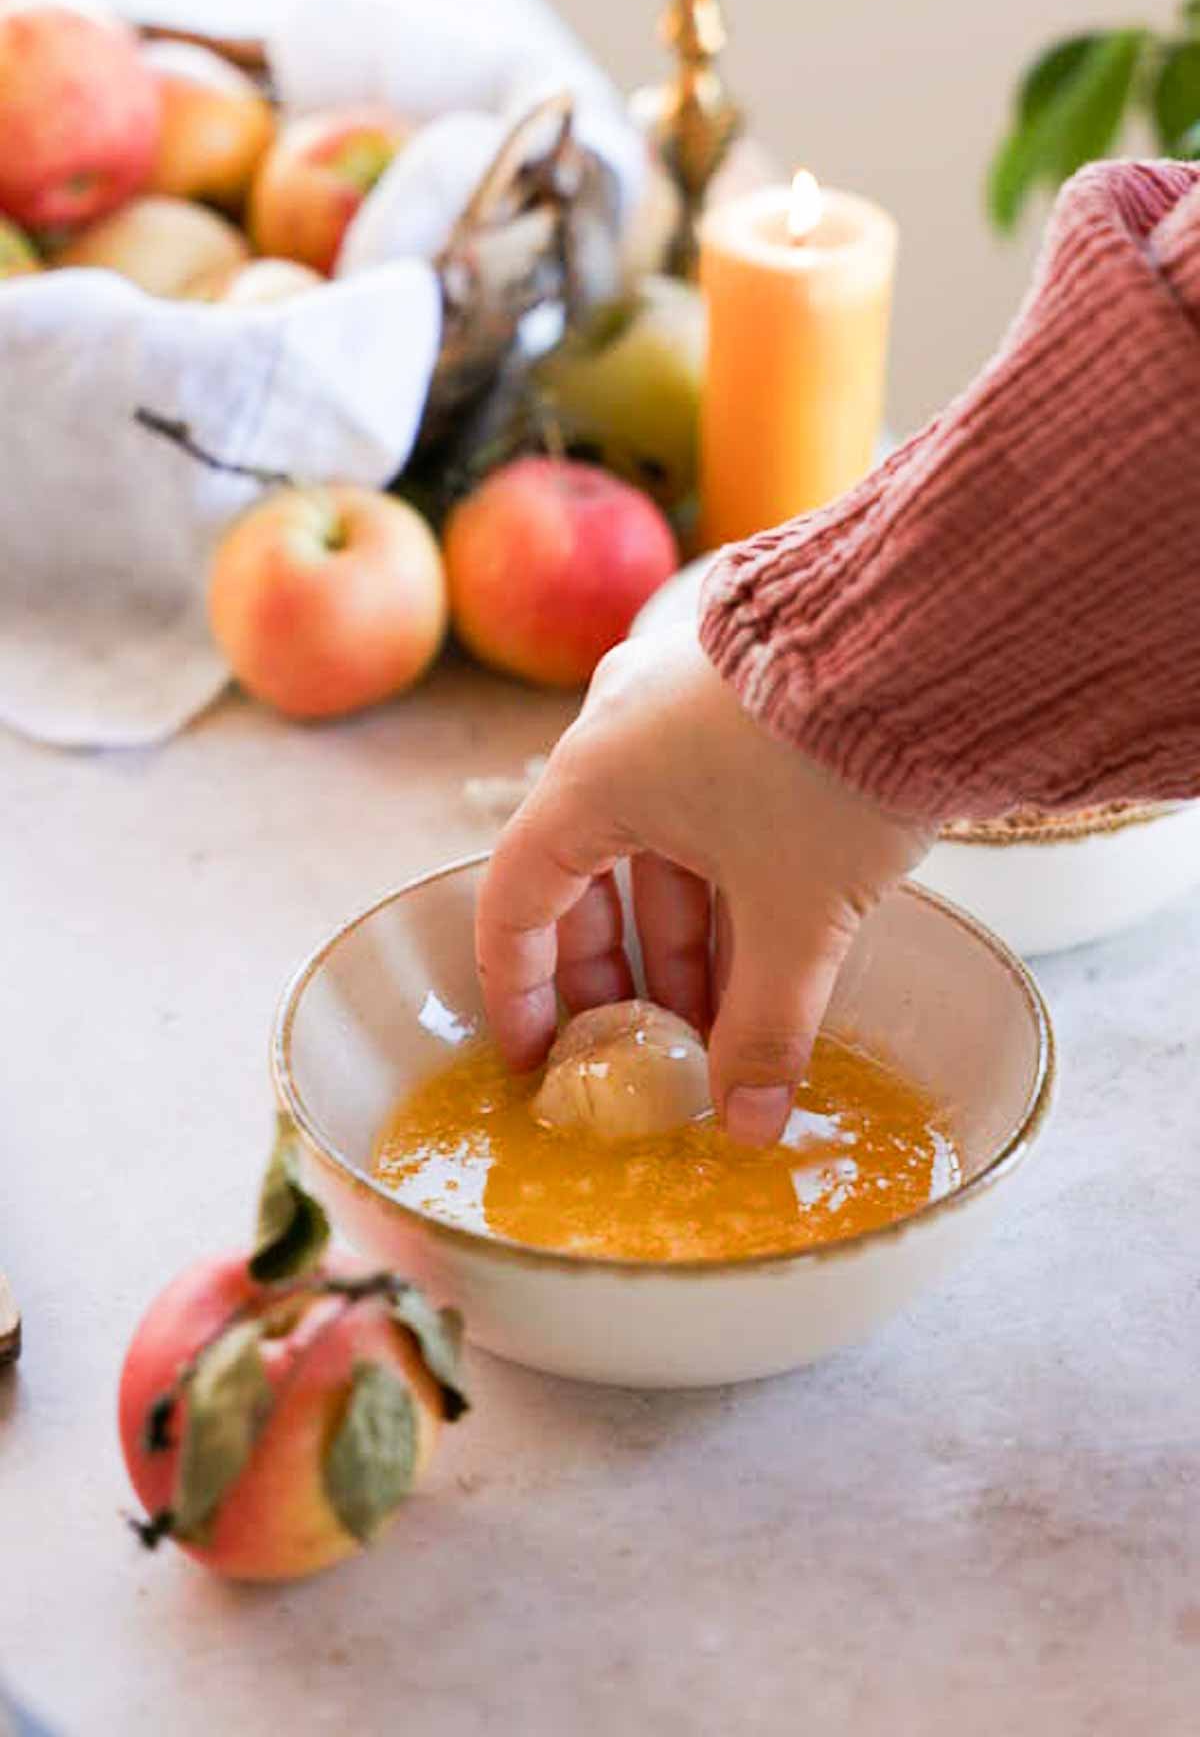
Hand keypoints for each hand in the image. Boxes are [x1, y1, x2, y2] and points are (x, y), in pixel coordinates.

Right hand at [476, 627, 934, 1144]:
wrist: (930, 632)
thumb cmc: (831, 763)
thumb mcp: (797, 914)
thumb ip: (765, 1027)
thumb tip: (747, 1124)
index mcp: (593, 779)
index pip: (516, 900)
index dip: (522, 992)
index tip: (539, 1057)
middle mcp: (620, 735)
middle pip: (591, 880)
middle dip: (625, 979)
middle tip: (650, 1052)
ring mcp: (682, 710)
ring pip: (662, 850)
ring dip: (689, 943)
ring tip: (728, 1023)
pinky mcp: (745, 703)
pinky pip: (710, 812)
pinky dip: (728, 887)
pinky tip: (771, 953)